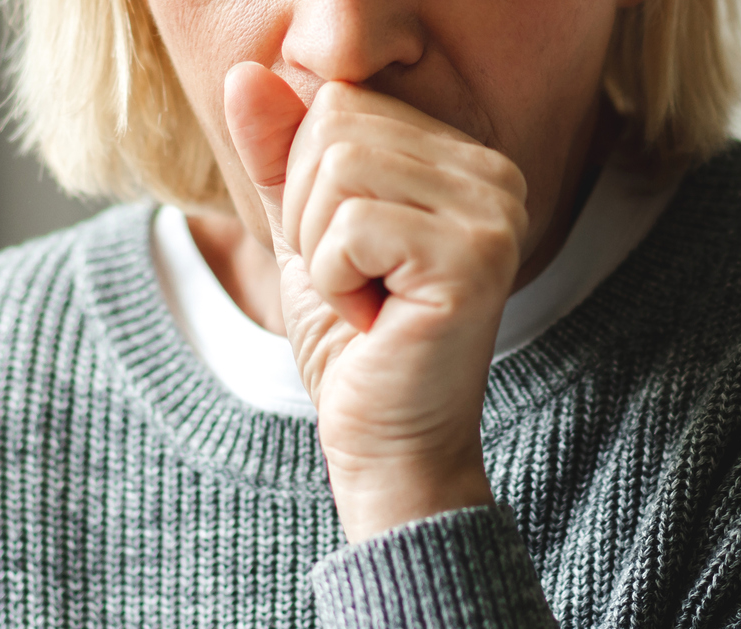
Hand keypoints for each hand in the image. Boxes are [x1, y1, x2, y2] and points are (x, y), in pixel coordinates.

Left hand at [222, 63, 526, 541]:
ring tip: (365, 300)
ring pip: (339, 169)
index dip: (308, 184)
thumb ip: (280, 152)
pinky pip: (351, 224)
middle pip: (337, 126)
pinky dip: (335, 280)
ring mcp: (493, 215)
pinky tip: (375, 320)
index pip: (342, 103)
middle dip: (310, 215)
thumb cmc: (353, 343)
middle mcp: (494, 175)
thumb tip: (246, 73)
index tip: (349, 256)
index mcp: (464, 158)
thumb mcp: (303, 231)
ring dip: (321, 251)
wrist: (387, 443)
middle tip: (354, 284)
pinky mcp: (473, 259)